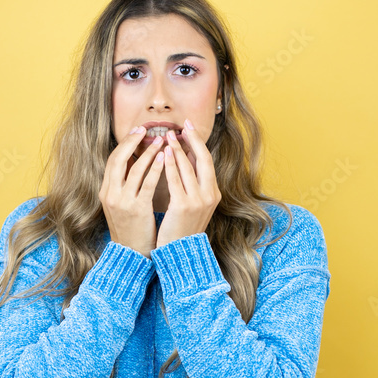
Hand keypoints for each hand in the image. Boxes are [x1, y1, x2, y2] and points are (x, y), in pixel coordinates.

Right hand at [99, 125, 166, 257]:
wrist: (131, 254)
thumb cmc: (131, 228)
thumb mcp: (121, 205)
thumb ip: (124, 185)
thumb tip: (135, 162)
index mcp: (105, 192)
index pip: (113, 160)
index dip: (125, 144)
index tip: (137, 131)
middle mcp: (110, 194)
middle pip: (118, 159)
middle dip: (132, 141)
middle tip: (146, 129)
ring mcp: (122, 202)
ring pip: (134, 169)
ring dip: (148, 152)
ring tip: (160, 140)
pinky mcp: (136, 209)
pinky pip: (147, 184)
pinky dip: (155, 169)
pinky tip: (165, 159)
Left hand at [156, 118, 220, 248]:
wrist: (182, 253)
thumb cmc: (183, 228)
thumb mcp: (194, 205)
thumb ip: (192, 184)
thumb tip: (185, 159)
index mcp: (213, 194)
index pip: (207, 162)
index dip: (198, 143)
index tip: (189, 128)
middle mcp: (209, 195)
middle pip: (203, 160)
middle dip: (193, 139)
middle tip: (182, 125)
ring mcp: (198, 200)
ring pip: (188, 168)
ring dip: (178, 149)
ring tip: (168, 135)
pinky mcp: (183, 206)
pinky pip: (176, 180)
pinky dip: (171, 165)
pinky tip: (164, 154)